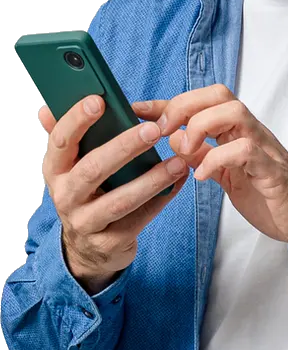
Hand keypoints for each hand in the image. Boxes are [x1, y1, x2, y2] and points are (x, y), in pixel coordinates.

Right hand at [38, 96, 188, 290]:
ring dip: (152, 179)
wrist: (87, 250)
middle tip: (153, 129)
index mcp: (55, 171)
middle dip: (124, 147)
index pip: (60, 142)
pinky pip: (139, 219)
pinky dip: (161, 199)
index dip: (76, 120)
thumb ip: (64, 137)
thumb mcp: (70, 168)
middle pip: (93, 169)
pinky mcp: (109, 242)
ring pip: (120, 200)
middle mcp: (65, 196)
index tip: (98, 100)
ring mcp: (86, 222)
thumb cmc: (85, 193)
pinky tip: (179, 181)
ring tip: (178, 162)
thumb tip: (46, 108)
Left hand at [131, 84, 287, 249]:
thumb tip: (173, 138)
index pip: (201, 102)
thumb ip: (202, 154)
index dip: (167, 102)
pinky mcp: (271, 170)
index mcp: (236, 131)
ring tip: (185, 153)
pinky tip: (201, 176)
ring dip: (201, 127)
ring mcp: (263, 148)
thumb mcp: (225, 173)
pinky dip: (217, 158)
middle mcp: (250, 132)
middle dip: (184, 106)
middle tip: (162, 132)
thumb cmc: (267, 193)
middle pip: (220, 94)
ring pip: (235, 111)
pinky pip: (246, 150)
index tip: (136, 108)